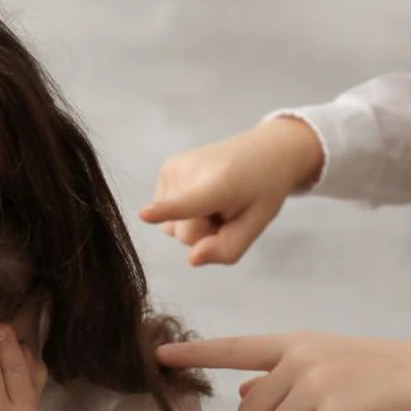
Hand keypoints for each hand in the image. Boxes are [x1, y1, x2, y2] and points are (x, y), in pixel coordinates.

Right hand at [138, 117, 324, 265]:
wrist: (266, 149)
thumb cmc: (262, 190)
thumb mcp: (256, 225)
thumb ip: (226, 249)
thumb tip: (191, 260)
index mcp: (219, 184)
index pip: (187, 203)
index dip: (165, 211)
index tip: (144, 214)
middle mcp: (190, 170)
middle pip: (183, 234)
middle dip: (203, 232)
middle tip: (227, 211)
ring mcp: (173, 167)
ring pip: (170, 226)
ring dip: (193, 223)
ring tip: (216, 201)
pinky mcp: (166, 168)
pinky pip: (166, 213)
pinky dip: (184, 212)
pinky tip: (204, 195)